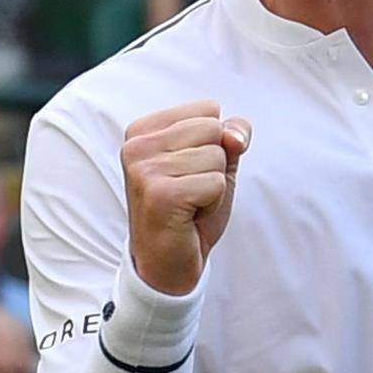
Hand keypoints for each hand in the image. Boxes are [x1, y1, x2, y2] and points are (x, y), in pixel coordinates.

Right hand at [119, 99, 252, 295]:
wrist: (167, 263)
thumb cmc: (189, 211)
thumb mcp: (215, 165)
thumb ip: (229, 137)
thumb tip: (235, 136)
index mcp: (143, 130)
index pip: (208, 110)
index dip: (213, 144)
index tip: (189, 172)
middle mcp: (136, 145)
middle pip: (213, 129)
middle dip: (215, 164)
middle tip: (190, 191)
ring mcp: (144, 170)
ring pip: (217, 156)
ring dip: (213, 187)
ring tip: (189, 205)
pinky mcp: (160, 194)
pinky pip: (216, 183)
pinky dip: (212, 204)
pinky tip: (188, 217)